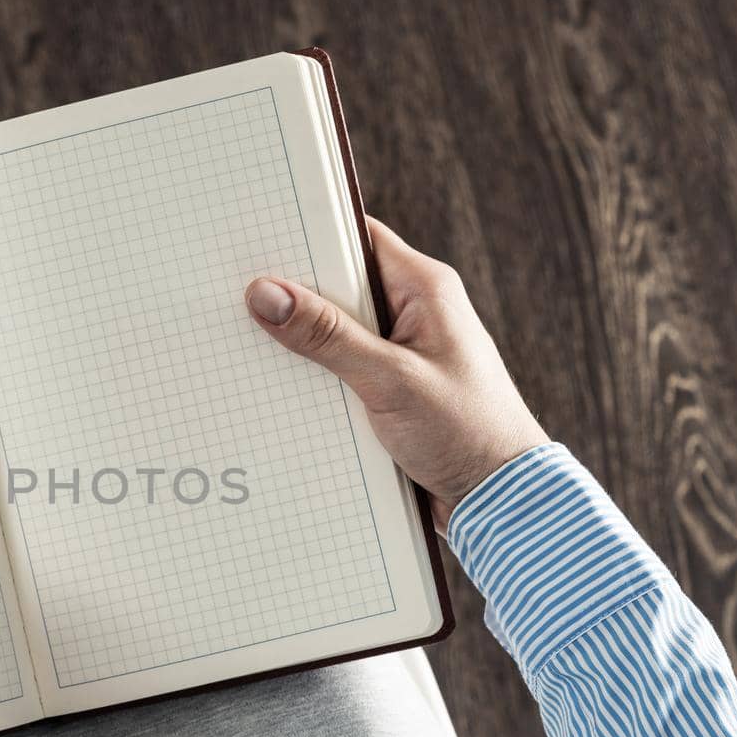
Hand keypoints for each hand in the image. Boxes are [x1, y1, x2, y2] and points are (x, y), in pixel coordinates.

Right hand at [246, 217, 546, 532]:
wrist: (500, 501)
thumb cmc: (465, 432)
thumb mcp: (389, 380)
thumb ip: (327, 336)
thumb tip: (266, 294)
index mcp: (425, 289)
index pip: (357, 238)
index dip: (308, 235)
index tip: (256, 240)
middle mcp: (413, 313)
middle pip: (337, 287)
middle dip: (292, 295)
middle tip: (236, 296)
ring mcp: (400, 353)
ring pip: (333, 333)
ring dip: (299, 344)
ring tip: (246, 343)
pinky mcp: (388, 391)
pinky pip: (338, 370)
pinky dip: (312, 377)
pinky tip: (277, 387)